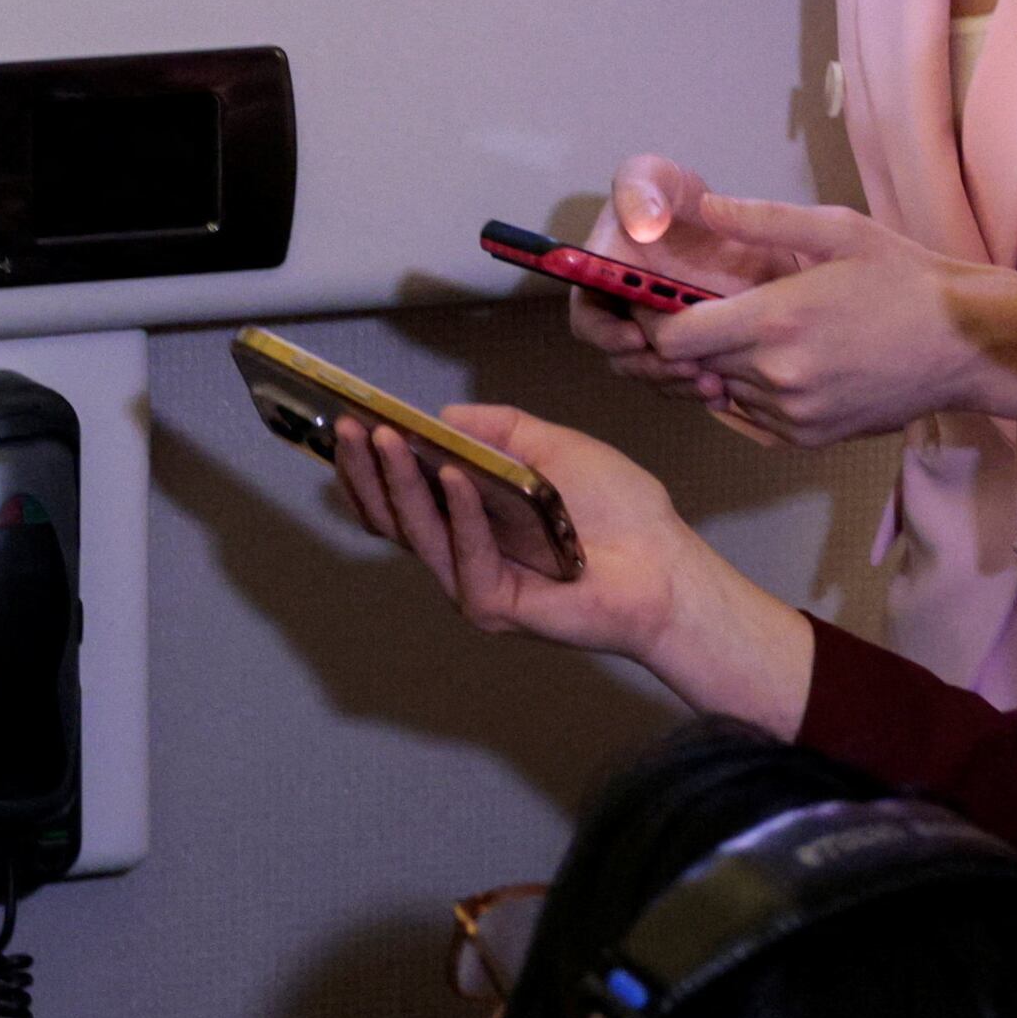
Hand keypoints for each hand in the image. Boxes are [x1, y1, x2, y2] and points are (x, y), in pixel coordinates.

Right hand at [322, 399, 815, 732]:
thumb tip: (446, 414)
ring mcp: (474, 581)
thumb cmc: (622, 514)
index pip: (403, 494)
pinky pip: (465, 555)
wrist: (666, 564)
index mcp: (472, 519)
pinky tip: (454, 475)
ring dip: (399, 483)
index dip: (371, 462)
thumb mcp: (557, 449)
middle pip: (394, 516)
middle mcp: (463, 553)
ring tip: (385, 438)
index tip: (350, 421)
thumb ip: (503, 430)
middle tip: (350, 427)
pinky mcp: (495, 603)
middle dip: (367, 470)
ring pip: (418, 533)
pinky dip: (459, 514)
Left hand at [604, 178, 1016, 444]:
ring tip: (749, 333)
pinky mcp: (809, 438)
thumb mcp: (839, 231)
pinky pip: (749, 420)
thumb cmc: (906, 278)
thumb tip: (705, 206)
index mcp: (775, 322)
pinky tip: (774, 364)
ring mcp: (793, 415)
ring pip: (719, 393)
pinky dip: (748, 394)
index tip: (657, 301)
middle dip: (686, 338)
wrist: (967, 343)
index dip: (654, 320)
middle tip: (701, 309)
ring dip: (719, 367)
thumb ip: (763, 220)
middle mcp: (776, 376)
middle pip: (691, 366)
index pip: (672, 338)